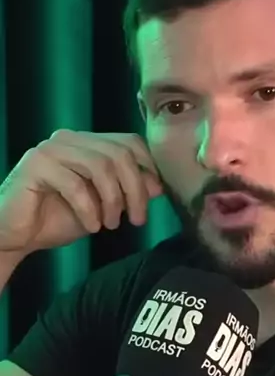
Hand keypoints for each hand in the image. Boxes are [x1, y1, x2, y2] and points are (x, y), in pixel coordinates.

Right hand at [0, 129, 162, 254]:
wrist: (15, 235)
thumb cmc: (57, 218)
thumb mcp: (102, 206)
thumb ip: (127, 192)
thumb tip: (158, 185)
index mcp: (87, 143)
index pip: (129, 142)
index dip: (148, 168)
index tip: (155, 198)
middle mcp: (70, 139)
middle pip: (119, 153)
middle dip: (135, 189)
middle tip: (137, 219)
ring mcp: (51, 149)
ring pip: (100, 165)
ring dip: (113, 200)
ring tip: (112, 224)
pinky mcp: (35, 165)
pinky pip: (74, 184)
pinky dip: (89, 209)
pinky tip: (92, 226)